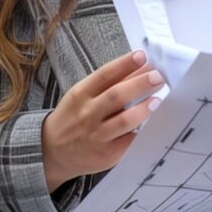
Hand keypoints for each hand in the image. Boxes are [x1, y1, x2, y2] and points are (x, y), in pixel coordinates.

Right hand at [39, 50, 162, 190]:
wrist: (52, 152)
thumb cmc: (72, 119)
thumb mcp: (82, 96)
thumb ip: (109, 83)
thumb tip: (140, 67)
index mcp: (81, 95)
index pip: (105, 75)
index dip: (124, 64)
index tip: (142, 56)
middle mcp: (88, 114)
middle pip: (116, 96)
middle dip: (139, 84)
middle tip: (158, 77)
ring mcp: (97, 135)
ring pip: (124, 120)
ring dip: (143, 109)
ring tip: (157, 100)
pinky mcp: (107, 154)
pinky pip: (128, 141)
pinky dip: (142, 132)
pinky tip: (153, 124)